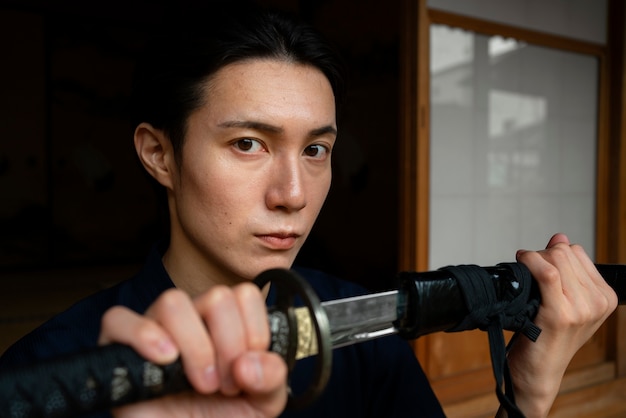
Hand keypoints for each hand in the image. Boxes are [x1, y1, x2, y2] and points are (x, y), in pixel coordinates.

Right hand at [98, 283, 287, 417]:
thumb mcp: (260, 404)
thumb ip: (271, 379)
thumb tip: (250, 362)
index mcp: (226, 322)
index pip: (245, 294)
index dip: (254, 331)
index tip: (248, 368)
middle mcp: (192, 318)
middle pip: (216, 297)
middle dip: (228, 346)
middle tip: (225, 385)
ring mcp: (154, 327)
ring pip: (174, 301)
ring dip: (195, 346)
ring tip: (200, 384)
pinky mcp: (118, 346)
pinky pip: (119, 319)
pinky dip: (143, 335)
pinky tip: (165, 360)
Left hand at [507, 233, 616, 416]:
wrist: (539, 370)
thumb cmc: (547, 335)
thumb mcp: (564, 301)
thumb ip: (566, 269)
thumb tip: (561, 237)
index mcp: (606, 297)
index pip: (577, 253)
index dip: (552, 252)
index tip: (537, 264)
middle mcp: (598, 303)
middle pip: (565, 253)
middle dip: (541, 255)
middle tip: (527, 269)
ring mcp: (582, 310)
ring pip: (556, 260)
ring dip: (533, 259)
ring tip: (524, 271)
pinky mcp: (560, 315)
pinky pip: (548, 274)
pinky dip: (531, 261)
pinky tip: (521, 261)